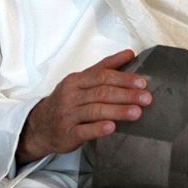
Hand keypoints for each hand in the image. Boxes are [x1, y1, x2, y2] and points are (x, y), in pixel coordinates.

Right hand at [16, 49, 151, 163]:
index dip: (123, 78)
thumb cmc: (67, 101)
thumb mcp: (81, 81)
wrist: (40, 126)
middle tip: (146, 98)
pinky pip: (84, 131)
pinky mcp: (67, 134)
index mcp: (75, 80)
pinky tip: (112, 128)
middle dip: (126, 95)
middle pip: (101, 92)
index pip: (102, 76)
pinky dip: (98, 128)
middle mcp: (70, 96)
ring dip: (118, 111)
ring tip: (137, 112)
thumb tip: (129, 53)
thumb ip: (104, 67)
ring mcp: (68, 115)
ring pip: (95, 111)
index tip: (142, 82)